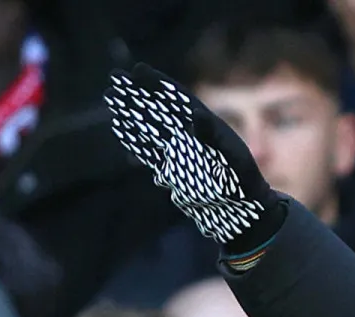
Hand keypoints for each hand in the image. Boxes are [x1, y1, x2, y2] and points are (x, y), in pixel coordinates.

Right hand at [104, 63, 284, 254]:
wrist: (241, 209)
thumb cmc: (243, 179)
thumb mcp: (231, 155)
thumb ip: (212, 134)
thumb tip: (195, 112)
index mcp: (205, 124)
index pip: (178, 98)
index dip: (158, 83)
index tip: (138, 69)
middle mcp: (190, 133)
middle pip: (159, 108)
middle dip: (137, 92)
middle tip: (114, 76)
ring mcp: (180, 150)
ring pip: (149, 126)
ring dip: (130, 112)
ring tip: (111, 96)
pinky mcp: (173, 168)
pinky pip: (149, 150)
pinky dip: (134, 139)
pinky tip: (119, 127)